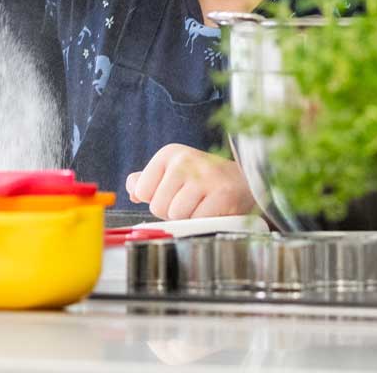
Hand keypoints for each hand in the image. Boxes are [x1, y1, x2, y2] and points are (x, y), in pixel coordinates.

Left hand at [125, 145, 257, 219]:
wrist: (244, 183)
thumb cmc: (203, 181)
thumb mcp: (174, 173)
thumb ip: (148, 180)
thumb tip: (132, 189)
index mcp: (169, 153)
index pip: (141, 190)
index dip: (156, 199)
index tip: (174, 193)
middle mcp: (185, 160)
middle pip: (157, 206)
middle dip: (172, 211)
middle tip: (191, 201)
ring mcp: (204, 176)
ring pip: (176, 215)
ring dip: (188, 218)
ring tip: (202, 205)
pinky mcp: (222, 194)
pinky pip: (197, 221)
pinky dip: (203, 222)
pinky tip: (213, 210)